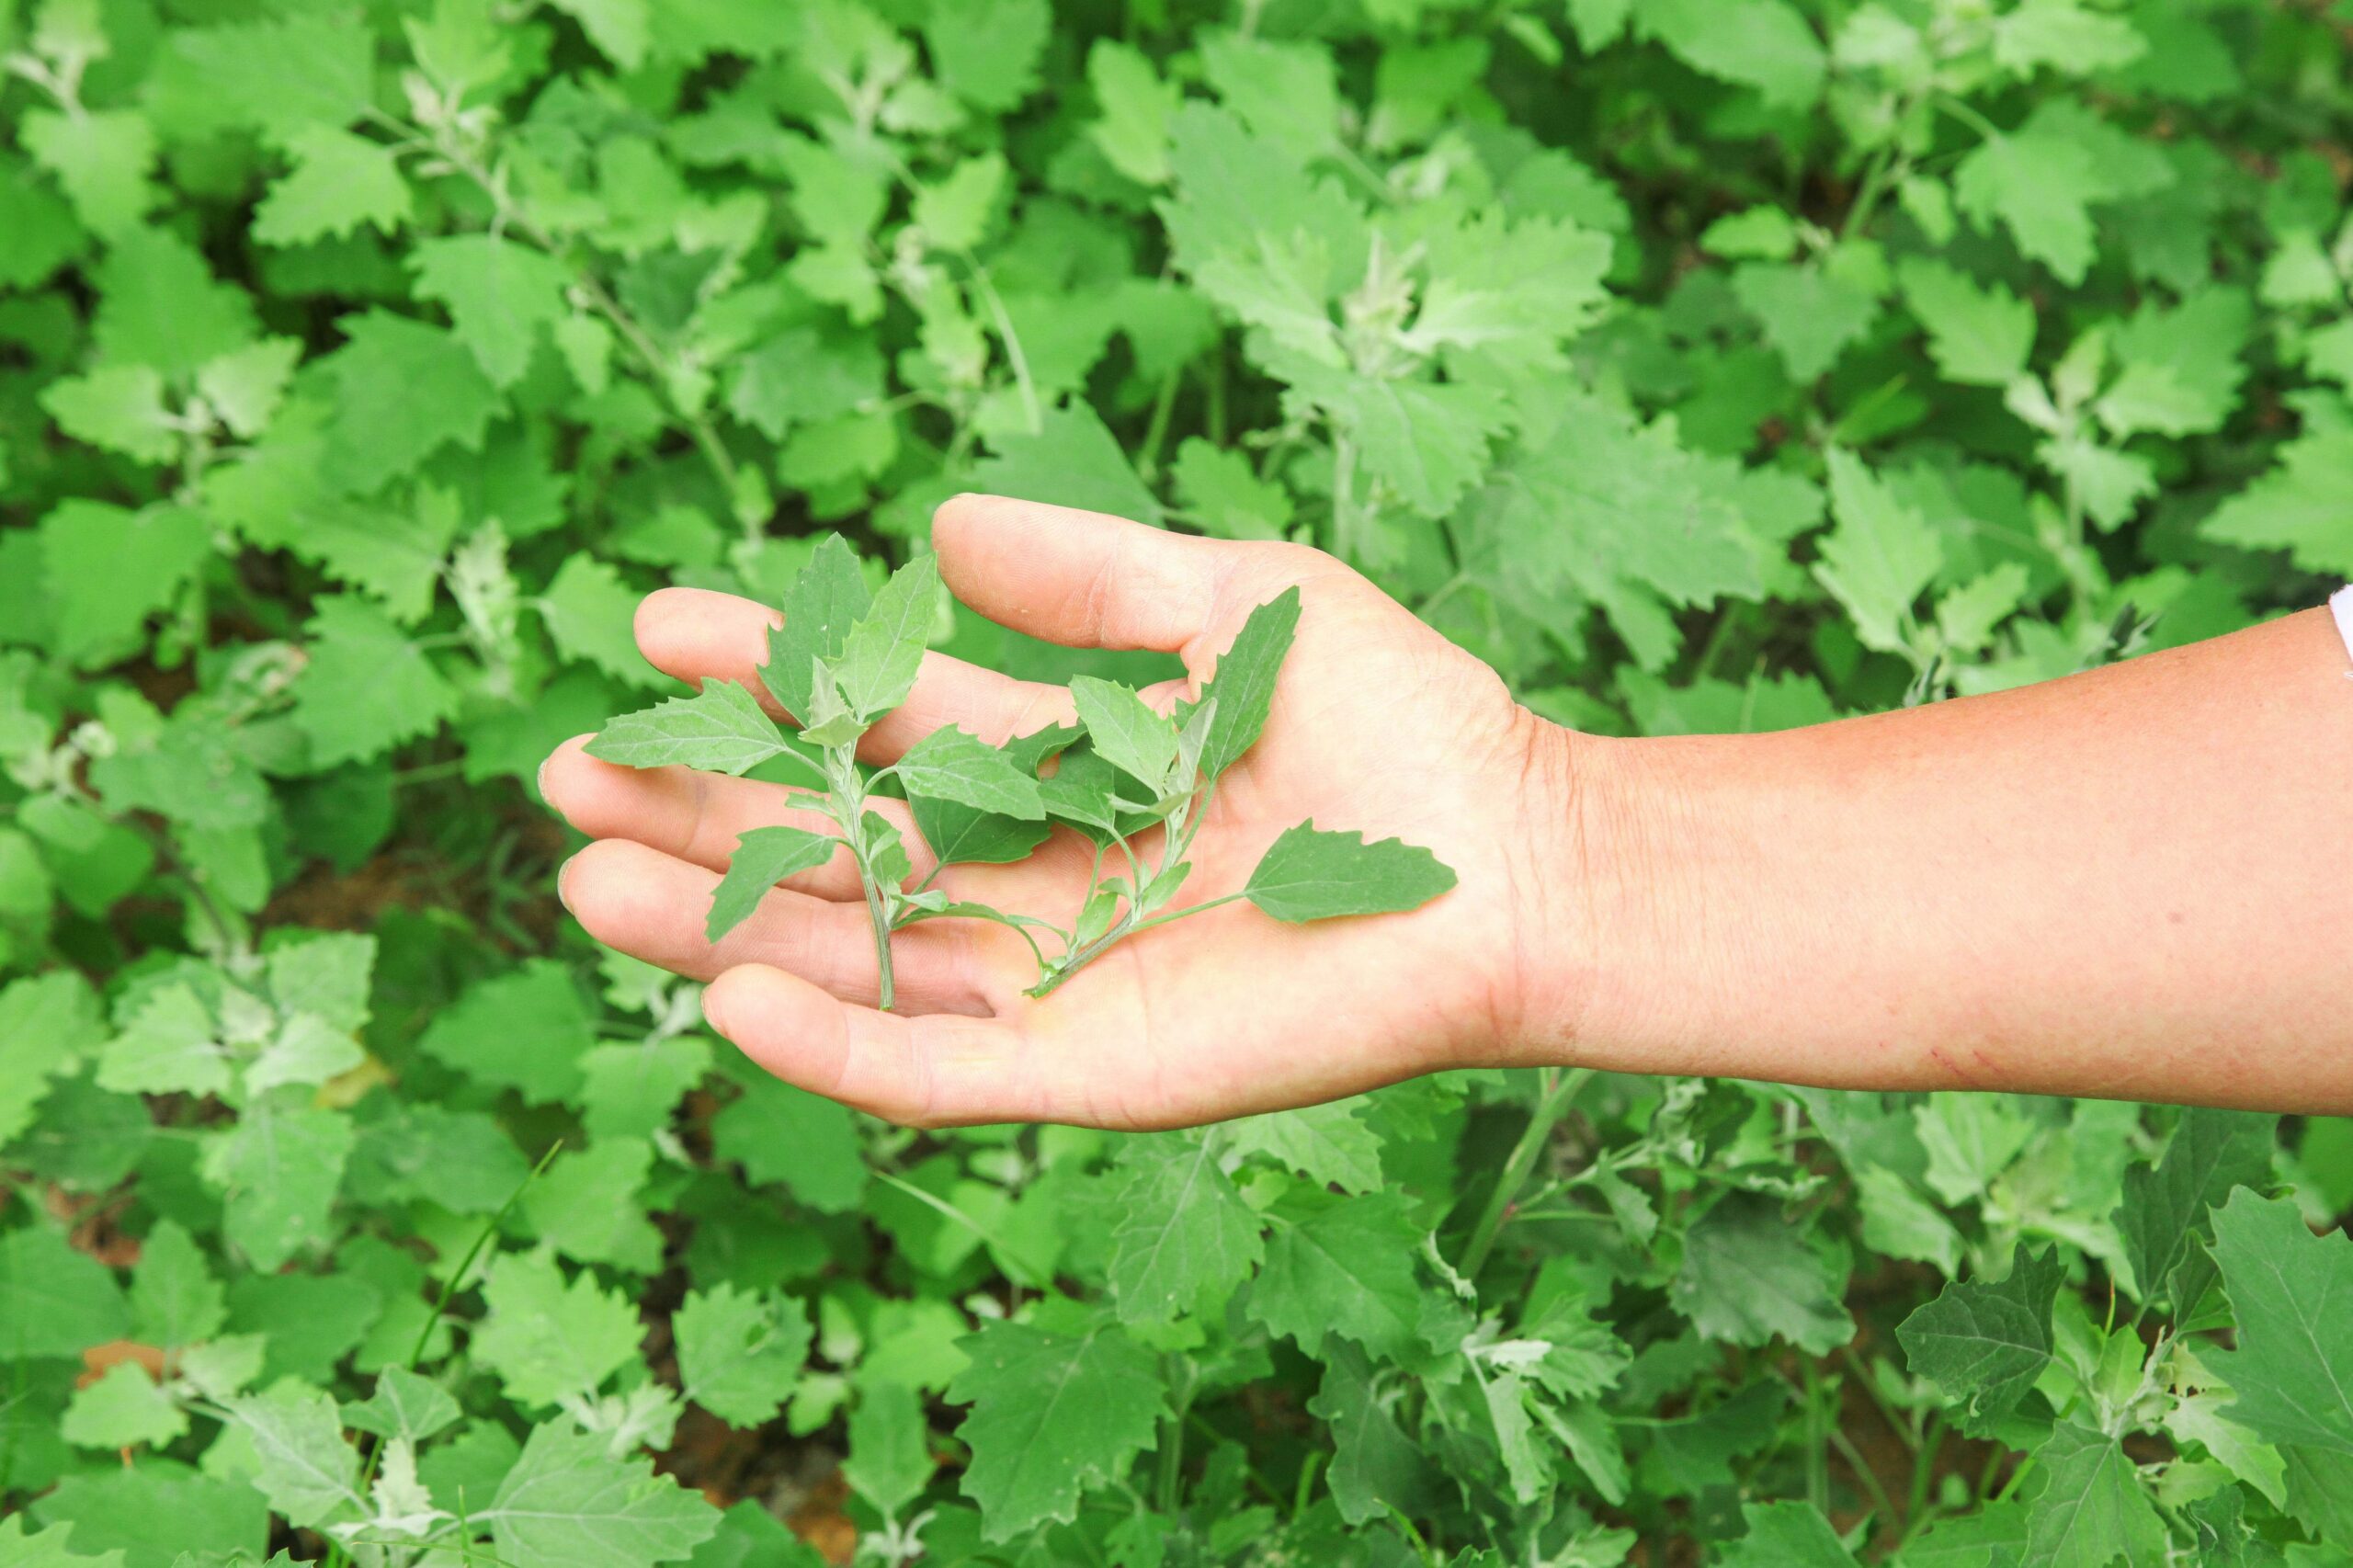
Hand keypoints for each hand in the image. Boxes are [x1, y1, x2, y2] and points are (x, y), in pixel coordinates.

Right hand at [542, 495, 1592, 1127]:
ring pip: (857, 961)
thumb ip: (1090, 574)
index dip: (770, 677)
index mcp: (1057, 761)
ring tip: (588, 883)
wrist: (1514, 859)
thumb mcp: (1234, 599)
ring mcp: (1054, 981)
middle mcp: (1033, 875)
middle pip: (834, 849)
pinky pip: (939, 1070)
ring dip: (721, 931)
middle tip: (568, 772)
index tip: (657, 627)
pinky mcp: (1094, 1072)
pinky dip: (837, 1048)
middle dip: (702, 813)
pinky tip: (731, 1005)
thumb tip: (940, 519)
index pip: (876, 721)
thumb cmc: (1397, 719)